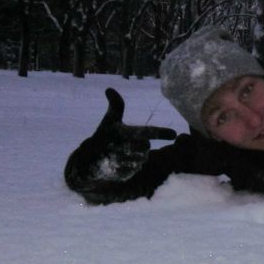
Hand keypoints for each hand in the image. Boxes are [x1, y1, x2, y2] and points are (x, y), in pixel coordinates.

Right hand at [64, 88, 176, 202]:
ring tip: (122, 153)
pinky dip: (131, 166)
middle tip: (126, 144)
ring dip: (136, 156)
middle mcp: (125, 148)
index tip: (174, 134)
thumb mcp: (109, 121)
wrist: (89, 160)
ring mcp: (124, 163)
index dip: (161, 133)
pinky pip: (136, 169)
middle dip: (140, 145)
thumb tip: (109, 89)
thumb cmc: (103, 137)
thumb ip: (115, 106)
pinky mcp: (123, 174)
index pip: (148, 132)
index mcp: (125, 133)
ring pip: (142, 159)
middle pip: (146, 146)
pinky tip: (121, 163)